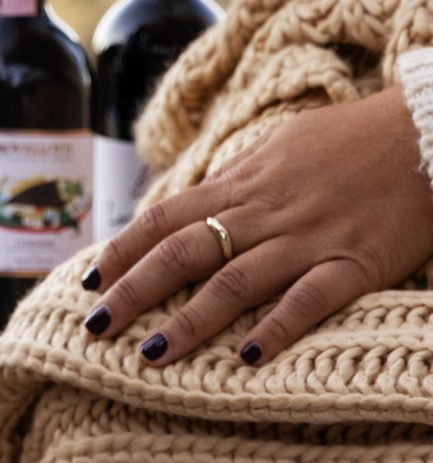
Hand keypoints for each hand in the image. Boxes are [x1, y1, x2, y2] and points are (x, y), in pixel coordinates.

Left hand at [79, 84, 432, 366]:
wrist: (421, 133)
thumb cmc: (345, 142)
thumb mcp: (275, 150)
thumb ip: (233, 182)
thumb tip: (191, 205)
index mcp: (240, 183)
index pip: (163, 218)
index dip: (123, 249)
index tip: (90, 279)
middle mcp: (263, 211)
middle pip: (182, 252)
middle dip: (133, 291)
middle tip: (95, 325)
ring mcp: (308, 237)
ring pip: (234, 281)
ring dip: (189, 320)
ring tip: (151, 353)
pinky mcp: (355, 262)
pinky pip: (310, 299)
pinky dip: (276, 328)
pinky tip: (247, 357)